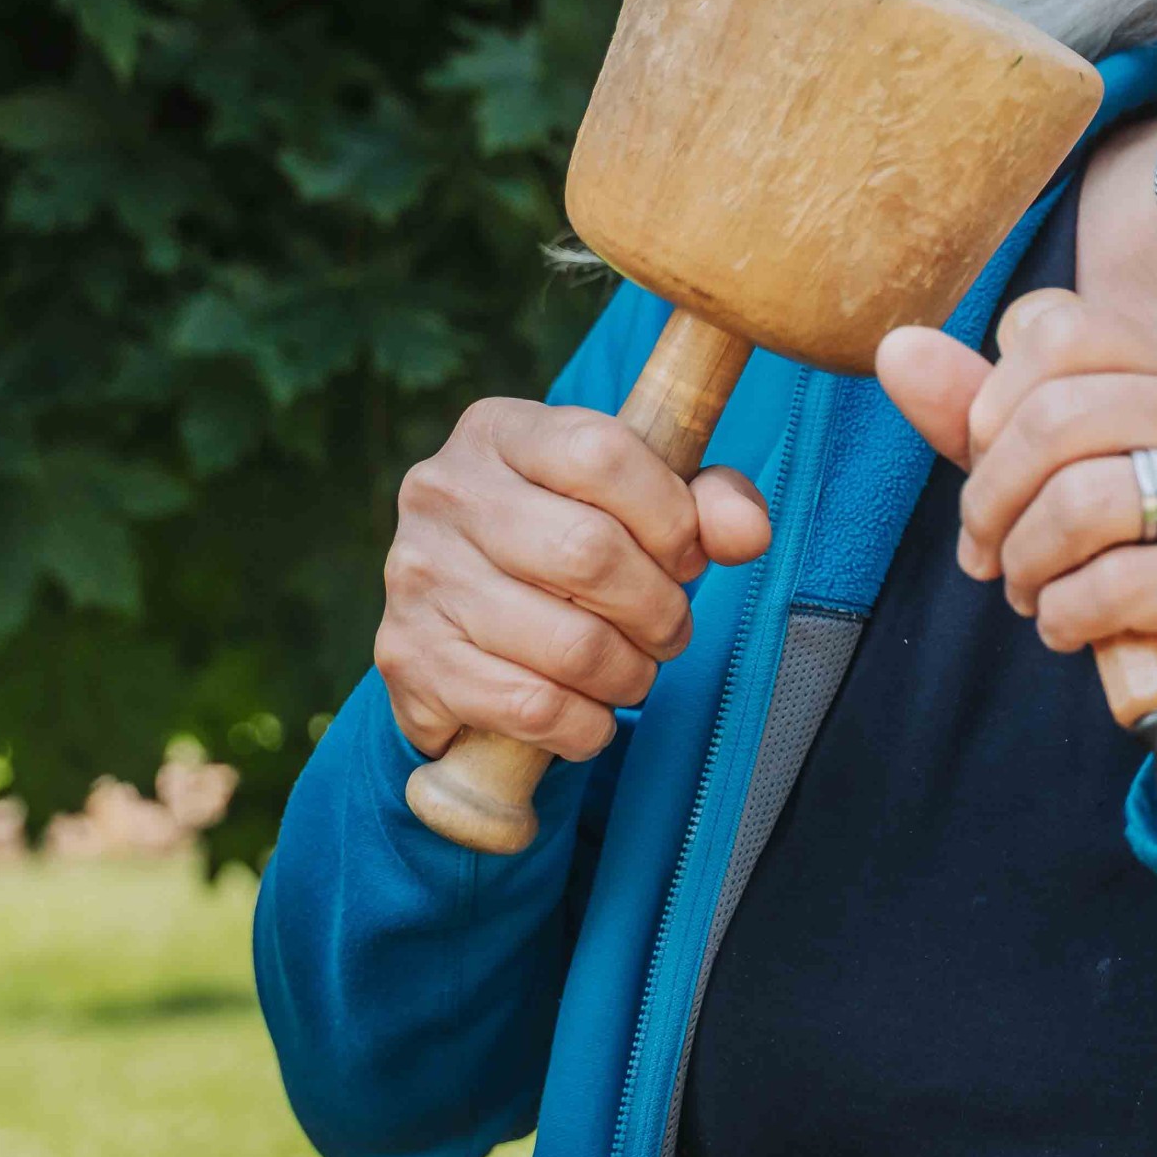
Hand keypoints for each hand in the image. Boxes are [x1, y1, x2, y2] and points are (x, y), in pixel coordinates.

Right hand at [377, 398, 772, 764]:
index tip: (685, 555)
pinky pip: (531, 707)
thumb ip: (707, 503)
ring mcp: (416, 575)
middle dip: (660, 609)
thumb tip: (747, 534)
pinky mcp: (408, 658)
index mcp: (499, 431)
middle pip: (590, 554)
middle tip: (669, 630)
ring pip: (570, 644)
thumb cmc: (566, 546)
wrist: (459, 628)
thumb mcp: (637, 503)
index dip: (670, 516)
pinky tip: (588, 714)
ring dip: (629, 675)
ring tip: (633, 671)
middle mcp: (442, 491)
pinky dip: (584, 725)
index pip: (604, 453)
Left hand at [878, 289, 1156, 792]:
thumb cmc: (1143, 555)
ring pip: (1082, 500)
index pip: (1058, 330)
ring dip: (1025, 562)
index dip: (990, 408)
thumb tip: (899, 350)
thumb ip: (984, 416)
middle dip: (990, 499)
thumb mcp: (1057, 476)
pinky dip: (1063, 617)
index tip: (986, 470)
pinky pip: (1113, 586)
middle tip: (986, 553)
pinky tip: (1069, 627)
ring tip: (1029, 590)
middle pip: (1059, 416)